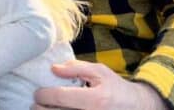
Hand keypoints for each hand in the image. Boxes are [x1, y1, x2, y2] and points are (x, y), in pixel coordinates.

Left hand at [32, 60, 166, 109]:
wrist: (137, 108)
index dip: (43, 95)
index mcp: (95, 99)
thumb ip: (76, 68)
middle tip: (35, 103)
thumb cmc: (116, 88)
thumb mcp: (100, 72)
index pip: (60, 97)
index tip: (38, 92)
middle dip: (40, 108)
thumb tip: (53, 68)